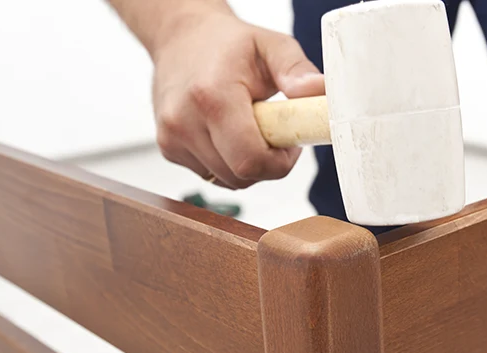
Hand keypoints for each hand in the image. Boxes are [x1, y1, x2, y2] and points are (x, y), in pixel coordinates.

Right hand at [151, 10, 324, 188]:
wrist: (181, 38)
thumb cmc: (227, 44)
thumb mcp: (271, 45)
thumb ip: (296, 69)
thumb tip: (318, 90)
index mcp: (213, 96)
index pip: (251, 160)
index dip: (279, 161)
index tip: (289, 142)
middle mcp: (184, 120)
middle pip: (241, 175)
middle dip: (267, 163)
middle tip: (274, 132)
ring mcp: (171, 137)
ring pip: (227, 180)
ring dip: (248, 164)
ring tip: (251, 129)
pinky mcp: (168, 148)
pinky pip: (211, 175)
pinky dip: (228, 163)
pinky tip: (229, 134)